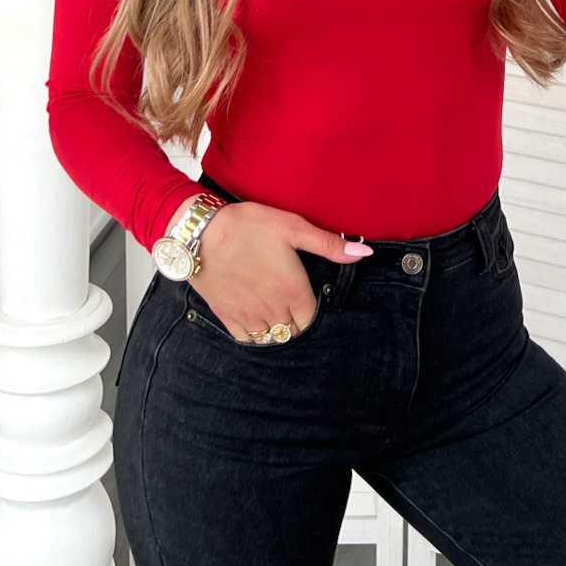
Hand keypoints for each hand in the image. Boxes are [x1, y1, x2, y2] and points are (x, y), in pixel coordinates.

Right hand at [163, 196, 371, 340]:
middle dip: (297, 323)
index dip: (313, 313)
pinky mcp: (226, 315)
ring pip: (271, 337)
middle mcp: (272, 308)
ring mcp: (248, 315)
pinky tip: (256, 319)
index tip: (309, 301)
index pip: (312, 320)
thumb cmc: (249, 226)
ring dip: (277, 329)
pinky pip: (246, 339)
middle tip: (294, 307)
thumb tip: (365, 253)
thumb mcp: (294, 227)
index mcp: (292, 290)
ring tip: (277, 313)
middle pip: (293, 331)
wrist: (200, 232)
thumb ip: (330, 244)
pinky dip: (254, 334)